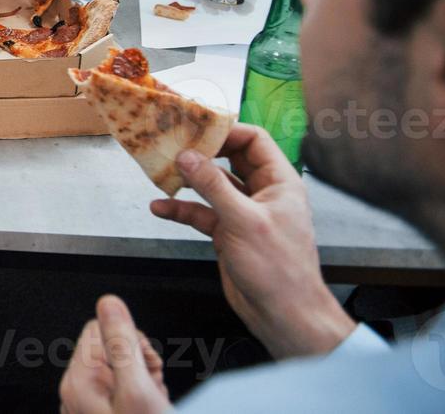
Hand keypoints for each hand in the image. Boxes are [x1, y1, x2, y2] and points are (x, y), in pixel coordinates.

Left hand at [59, 296, 169, 413]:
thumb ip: (122, 344)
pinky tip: (148, 410)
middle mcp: (76, 393)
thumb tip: (108, 302)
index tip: (145, 364)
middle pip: (110, 350)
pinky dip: (139, 400)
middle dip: (139, 365)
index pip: (100, 327)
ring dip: (142, 384)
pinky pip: (119, 394)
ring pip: (119, 373)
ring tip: (153, 404)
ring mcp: (87, 408)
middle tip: (152, 390)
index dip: (130, 341)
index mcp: (78, 381)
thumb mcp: (138, 390)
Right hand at [149, 124, 354, 358]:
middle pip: (229, 159)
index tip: (196, 129)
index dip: (226, 131)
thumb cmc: (279, 270)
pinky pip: (201, 212)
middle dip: (201, 153)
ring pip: (211, 186)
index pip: (254, 140)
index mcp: (279, 183)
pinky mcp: (228, 233)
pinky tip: (160, 208)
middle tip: (173, 144)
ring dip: (187, 181)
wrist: (283, 315)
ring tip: (161, 174)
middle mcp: (262, 193)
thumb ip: (213, 186)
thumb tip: (187, 156)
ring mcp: (243, 213)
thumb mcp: (243, 221)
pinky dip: (181, 209)